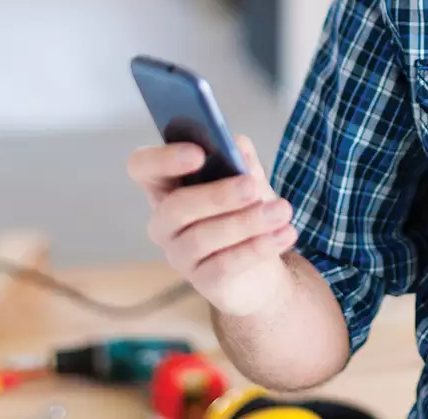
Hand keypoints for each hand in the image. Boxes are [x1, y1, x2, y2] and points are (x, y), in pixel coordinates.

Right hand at [127, 134, 298, 316]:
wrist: (262, 267)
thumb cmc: (246, 211)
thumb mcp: (248, 179)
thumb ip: (241, 159)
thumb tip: (237, 146)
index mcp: (168, 186)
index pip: (142, 166)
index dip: (163, 158)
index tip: (198, 153)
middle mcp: (165, 222)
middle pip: (175, 206)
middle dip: (217, 195)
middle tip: (252, 186)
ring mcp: (179, 254)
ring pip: (202, 237)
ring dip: (247, 221)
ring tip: (282, 210)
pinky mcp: (202, 281)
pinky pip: (223, 265)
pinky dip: (257, 247)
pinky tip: (284, 234)